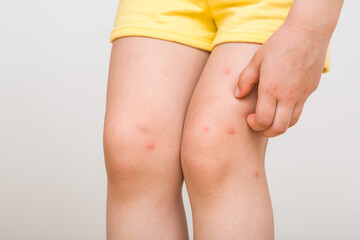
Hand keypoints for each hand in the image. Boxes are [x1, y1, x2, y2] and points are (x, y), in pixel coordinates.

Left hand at [234, 21, 329, 137]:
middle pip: (279, 128)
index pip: (263, 120)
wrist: (308, 32)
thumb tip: (237, 95)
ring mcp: (301, 95)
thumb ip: (245, 79)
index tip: (249, 118)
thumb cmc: (280, 43)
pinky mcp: (309, 91)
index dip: (254, 124)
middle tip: (258, 124)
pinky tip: (281, 105)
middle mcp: (288, 96)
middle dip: (266, 131)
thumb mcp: (257, 59)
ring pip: (291, 123)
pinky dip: (289, 115)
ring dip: (279, 126)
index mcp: (271, 89)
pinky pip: (299, 110)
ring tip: (269, 118)